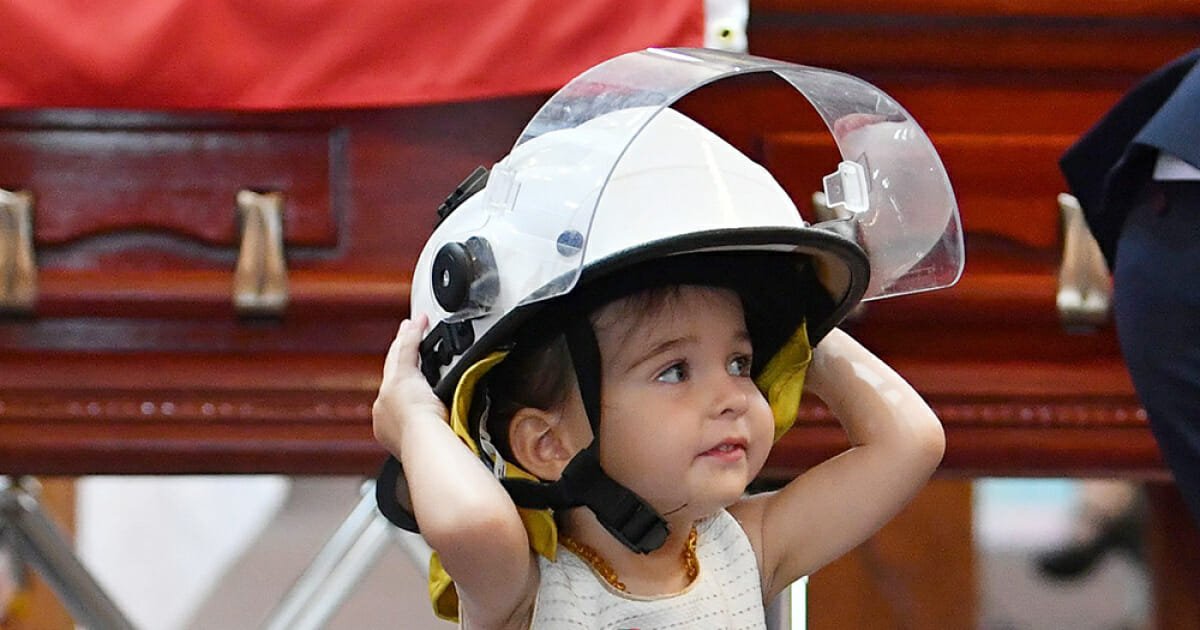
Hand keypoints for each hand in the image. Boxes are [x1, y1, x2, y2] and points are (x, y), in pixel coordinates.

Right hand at [372, 314, 448, 455]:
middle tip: (404, 338)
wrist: (422, 443)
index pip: (394, 397)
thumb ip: (434, 436)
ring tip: (410, 327)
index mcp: (387, 426)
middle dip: (399, 356)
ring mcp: (390, 392)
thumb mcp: (430, 441)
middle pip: (392, 374)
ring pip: (396, 360)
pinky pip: (406, 350)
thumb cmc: (430, 448)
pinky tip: (419, 322)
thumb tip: (449, 439)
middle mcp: (383, 408)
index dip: (400, 382)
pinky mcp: (401, 377)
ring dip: (405, 342)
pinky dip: (412, 335)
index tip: (409, 376)